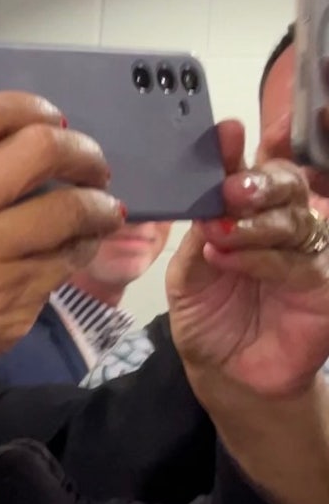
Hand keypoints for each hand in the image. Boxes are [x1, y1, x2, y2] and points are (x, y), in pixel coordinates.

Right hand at [0, 92, 124, 405]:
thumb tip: (1, 137)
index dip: (32, 107)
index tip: (53, 119)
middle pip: (39, 148)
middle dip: (80, 151)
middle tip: (90, 164)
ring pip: (69, 205)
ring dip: (98, 202)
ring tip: (101, 207)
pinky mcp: (14, 294)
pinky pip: (69, 255)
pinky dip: (83, 245)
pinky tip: (78, 246)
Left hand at [169, 120, 328, 397]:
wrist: (224, 372)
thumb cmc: (208, 314)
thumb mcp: (188, 270)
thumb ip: (199, 230)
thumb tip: (208, 193)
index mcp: (251, 214)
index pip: (254, 172)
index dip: (243, 150)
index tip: (226, 131)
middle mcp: (285, 226)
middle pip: (288, 186)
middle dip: (258, 182)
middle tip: (230, 189)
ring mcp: (310, 254)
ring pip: (295, 222)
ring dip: (254, 224)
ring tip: (219, 232)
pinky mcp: (324, 286)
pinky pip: (301, 264)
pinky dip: (263, 259)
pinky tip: (230, 258)